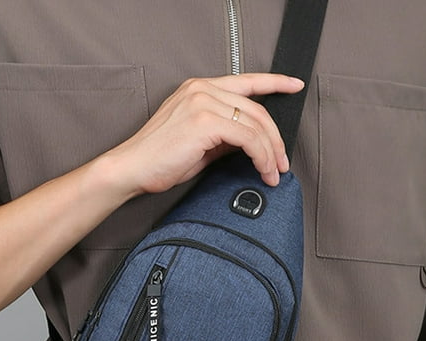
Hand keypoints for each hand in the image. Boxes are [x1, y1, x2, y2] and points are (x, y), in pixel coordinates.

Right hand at [104, 73, 303, 194]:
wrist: (132, 168)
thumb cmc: (158, 159)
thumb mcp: (197, 142)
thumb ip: (223, 135)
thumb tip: (249, 142)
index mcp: (198, 88)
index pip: (246, 81)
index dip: (274, 82)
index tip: (293, 86)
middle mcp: (202, 89)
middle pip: (257, 109)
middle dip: (276, 139)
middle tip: (282, 163)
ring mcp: (203, 102)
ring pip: (256, 124)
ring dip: (271, 152)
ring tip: (274, 172)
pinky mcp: (205, 121)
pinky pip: (248, 138)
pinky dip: (261, 157)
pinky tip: (262, 170)